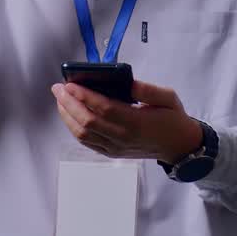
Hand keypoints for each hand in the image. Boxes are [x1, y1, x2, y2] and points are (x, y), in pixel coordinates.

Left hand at [51, 80, 203, 163]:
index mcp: (136, 122)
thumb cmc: (173, 118)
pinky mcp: (111, 153)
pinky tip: (69, 116)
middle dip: (69, 103)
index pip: (104, 108)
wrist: (178, 146)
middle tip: (57, 88)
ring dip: (67, 116)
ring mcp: (115, 148)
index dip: (84, 96)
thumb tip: (127, 82)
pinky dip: (74, 129)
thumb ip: (147, 90)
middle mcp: (122, 137)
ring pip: (83, 134)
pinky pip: (88, 142)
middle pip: (88, 121)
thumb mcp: (168, 98)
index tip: (70, 84)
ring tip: (60, 100)